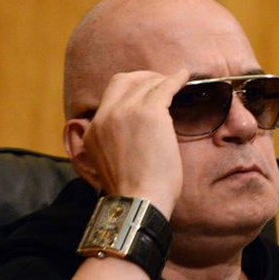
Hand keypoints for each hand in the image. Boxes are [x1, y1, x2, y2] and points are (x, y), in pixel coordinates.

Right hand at [66, 70, 189, 216]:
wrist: (139, 201)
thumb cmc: (132, 192)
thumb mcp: (105, 166)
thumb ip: (108, 146)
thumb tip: (125, 139)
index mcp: (93, 130)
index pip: (109, 97)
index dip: (128, 91)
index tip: (143, 93)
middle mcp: (105, 116)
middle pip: (122, 80)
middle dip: (141, 78)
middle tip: (158, 83)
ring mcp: (127, 111)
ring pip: (145, 83)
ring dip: (160, 80)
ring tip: (175, 82)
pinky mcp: (150, 112)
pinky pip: (165, 87)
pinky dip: (176, 79)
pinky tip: (185, 78)